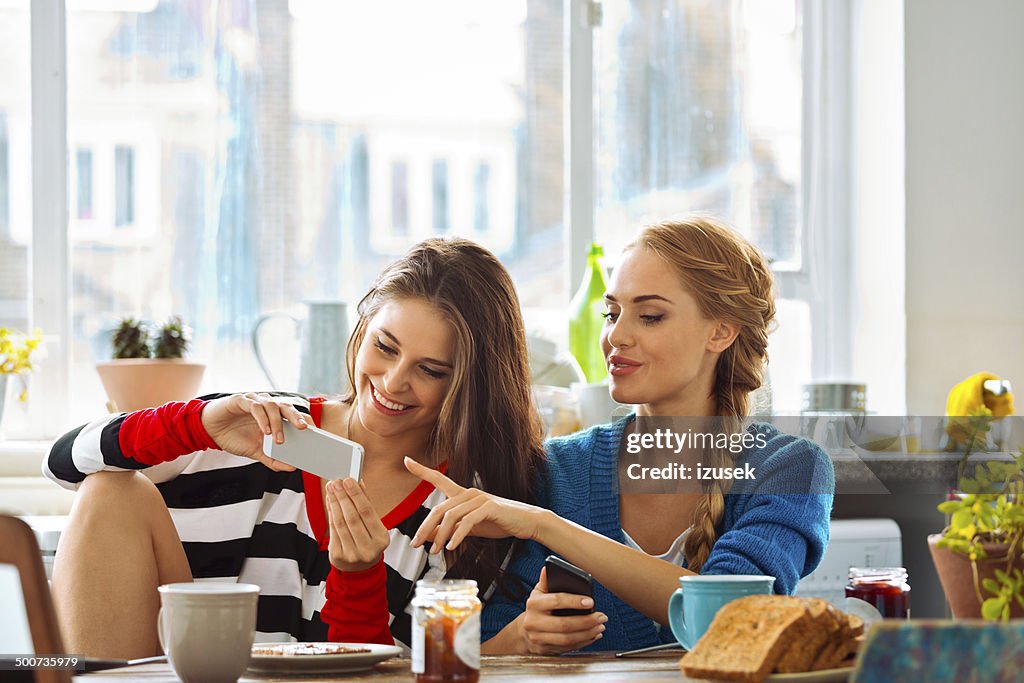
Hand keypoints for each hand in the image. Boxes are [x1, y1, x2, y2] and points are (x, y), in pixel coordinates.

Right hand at [200, 393, 305, 471]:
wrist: (209, 430)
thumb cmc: (234, 437)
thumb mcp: (256, 452)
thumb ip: (273, 459)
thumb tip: (292, 468)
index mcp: (273, 415)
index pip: (293, 415)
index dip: (305, 420)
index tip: (316, 431)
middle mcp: (266, 405)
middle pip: (286, 407)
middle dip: (297, 417)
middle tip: (304, 429)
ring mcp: (254, 401)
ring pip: (272, 406)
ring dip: (277, 423)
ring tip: (278, 439)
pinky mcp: (240, 400)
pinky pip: (255, 406)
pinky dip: (262, 418)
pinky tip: (264, 431)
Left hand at [325, 478, 389, 571]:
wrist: (360, 568)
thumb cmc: (368, 540)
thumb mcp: (374, 525)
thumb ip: (366, 504)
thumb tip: (359, 482)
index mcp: (382, 539)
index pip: (367, 512)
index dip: (356, 495)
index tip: (348, 480)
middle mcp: (368, 548)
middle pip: (352, 517)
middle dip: (343, 497)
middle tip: (336, 482)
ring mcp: (352, 554)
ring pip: (341, 523)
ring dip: (334, 503)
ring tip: (331, 489)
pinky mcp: (338, 556)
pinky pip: (333, 530)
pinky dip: (331, 513)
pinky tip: (330, 502)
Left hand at [405, 457, 543, 551]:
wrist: (526, 522)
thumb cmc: (499, 523)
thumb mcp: (470, 528)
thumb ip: (450, 529)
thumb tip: (429, 535)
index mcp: (463, 495)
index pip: (440, 479)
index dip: (422, 470)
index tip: (407, 461)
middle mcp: (469, 493)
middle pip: (439, 508)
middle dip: (425, 527)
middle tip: (415, 544)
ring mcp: (480, 499)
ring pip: (451, 516)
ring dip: (440, 536)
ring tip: (435, 551)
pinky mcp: (490, 508)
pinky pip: (468, 521)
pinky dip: (457, 535)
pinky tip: (451, 546)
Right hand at [510, 568, 606, 654]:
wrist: (524, 631)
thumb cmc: (537, 608)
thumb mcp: (538, 592)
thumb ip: (546, 581)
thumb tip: (547, 568)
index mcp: (534, 604)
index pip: (556, 601)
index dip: (575, 601)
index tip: (591, 602)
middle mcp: (533, 622)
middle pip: (564, 624)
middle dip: (587, 621)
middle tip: (601, 617)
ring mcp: (538, 638)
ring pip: (567, 639)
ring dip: (587, 633)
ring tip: (600, 626)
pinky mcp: (545, 650)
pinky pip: (567, 648)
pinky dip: (583, 642)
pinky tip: (593, 635)